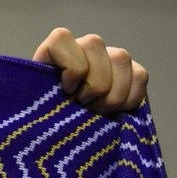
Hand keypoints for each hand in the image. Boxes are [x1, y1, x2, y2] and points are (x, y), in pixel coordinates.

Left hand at [33, 27, 148, 116]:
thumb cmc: (48, 123)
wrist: (69, 139)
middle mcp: (81, 48)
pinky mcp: (131, 72)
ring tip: (97, 111)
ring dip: (111, 93)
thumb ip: (38, 95)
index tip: (66, 90)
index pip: (60, 38)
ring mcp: (108, 57)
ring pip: (121, 58)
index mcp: (53, 53)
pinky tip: (116, 112)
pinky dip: (130, 98)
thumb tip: (52, 96)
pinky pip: (140, 75)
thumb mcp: (36, 110)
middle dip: (92, 83)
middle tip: (83, 105)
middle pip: (94, 44)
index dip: (69, 65)